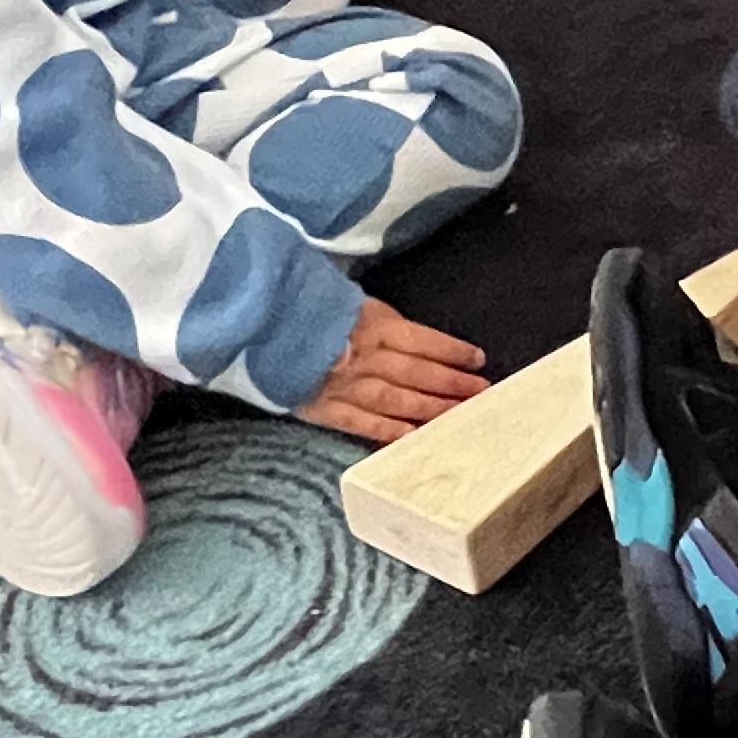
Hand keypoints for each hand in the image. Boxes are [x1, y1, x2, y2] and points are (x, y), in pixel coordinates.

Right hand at [293, 297, 492, 445]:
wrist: (256, 326)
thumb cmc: (304, 307)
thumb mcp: (347, 299)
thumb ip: (378, 318)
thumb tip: (410, 332)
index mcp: (373, 325)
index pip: (424, 339)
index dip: (452, 351)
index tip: (477, 360)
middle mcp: (366, 357)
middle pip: (418, 373)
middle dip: (452, 384)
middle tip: (481, 393)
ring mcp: (346, 385)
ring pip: (398, 401)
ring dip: (431, 409)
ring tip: (457, 416)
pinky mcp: (325, 408)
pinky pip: (362, 423)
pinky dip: (389, 432)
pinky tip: (412, 437)